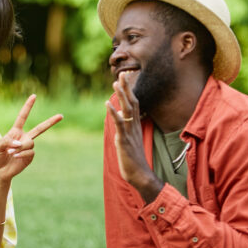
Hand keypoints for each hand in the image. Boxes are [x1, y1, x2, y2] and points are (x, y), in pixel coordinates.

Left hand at [0, 94, 62, 182]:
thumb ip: (7, 142)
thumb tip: (20, 143)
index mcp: (15, 132)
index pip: (22, 117)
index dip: (28, 106)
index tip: (34, 96)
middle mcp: (24, 138)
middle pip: (40, 128)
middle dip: (51, 122)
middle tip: (61, 115)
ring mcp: (27, 147)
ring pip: (30, 142)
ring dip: (20, 147)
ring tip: (11, 152)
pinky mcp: (29, 157)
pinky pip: (30, 152)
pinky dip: (22, 154)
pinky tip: (15, 157)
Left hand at [106, 74, 161, 202]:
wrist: (140, 174)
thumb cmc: (134, 159)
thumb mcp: (129, 140)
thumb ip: (125, 127)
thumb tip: (120, 115)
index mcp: (136, 126)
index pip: (134, 104)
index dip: (129, 90)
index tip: (125, 78)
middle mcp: (134, 126)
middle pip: (132, 102)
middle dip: (127, 88)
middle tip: (123, 73)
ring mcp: (130, 132)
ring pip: (127, 110)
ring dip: (121, 96)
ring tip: (116, 83)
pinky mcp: (124, 140)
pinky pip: (119, 124)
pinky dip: (114, 114)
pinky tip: (107, 105)